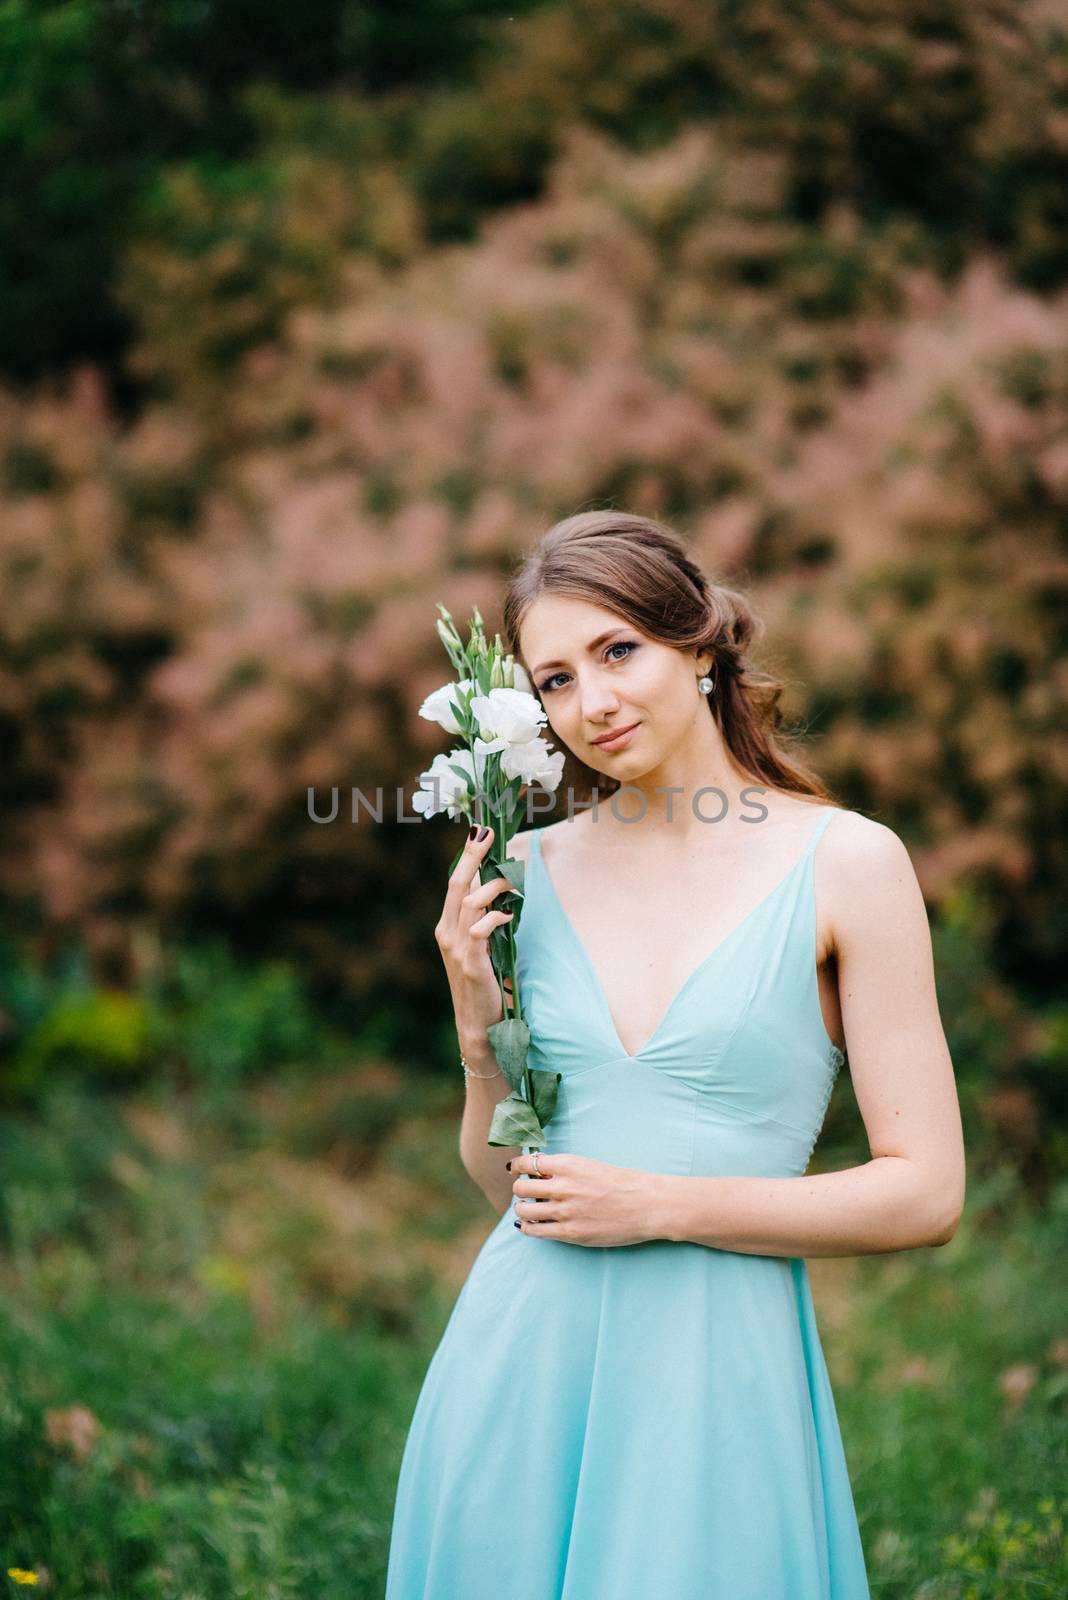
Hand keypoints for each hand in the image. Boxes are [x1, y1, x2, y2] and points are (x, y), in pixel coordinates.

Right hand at [434, 824, 516, 1041]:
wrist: (478, 1026)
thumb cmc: (485, 986)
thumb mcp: (481, 949)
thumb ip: (485, 924)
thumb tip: (503, 895)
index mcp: (447, 927)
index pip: (454, 884)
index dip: (467, 857)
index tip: (478, 832)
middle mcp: (446, 933)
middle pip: (456, 884)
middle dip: (472, 856)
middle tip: (486, 832)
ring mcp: (456, 948)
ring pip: (470, 902)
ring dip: (494, 886)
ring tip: (514, 880)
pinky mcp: (471, 963)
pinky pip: (480, 930)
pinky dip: (496, 917)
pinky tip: (510, 915)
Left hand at [510, 1151, 660, 1246]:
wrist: (647, 1204)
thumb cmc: (622, 1183)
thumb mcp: (589, 1166)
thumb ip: (563, 1170)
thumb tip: (538, 1172)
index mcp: (567, 1164)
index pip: (527, 1163)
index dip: (518, 1167)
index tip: (517, 1170)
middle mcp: (562, 1186)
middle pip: (521, 1187)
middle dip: (520, 1189)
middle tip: (527, 1192)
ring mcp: (565, 1211)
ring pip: (523, 1210)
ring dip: (522, 1208)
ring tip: (529, 1209)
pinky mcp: (570, 1233)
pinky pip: (535, 1231)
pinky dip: (528, 1227)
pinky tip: (531, 1225)